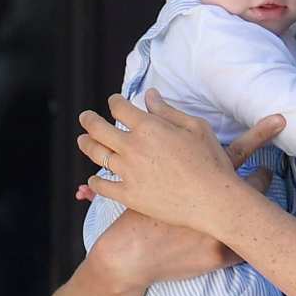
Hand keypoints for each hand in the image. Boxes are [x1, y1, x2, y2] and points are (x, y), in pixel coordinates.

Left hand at [77, 90, 284, 231]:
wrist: (213, 199)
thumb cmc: (210, 160)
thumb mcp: (196, 127)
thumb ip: (168, 111)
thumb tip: (149, 95)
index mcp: (149, 127)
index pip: (120, 107)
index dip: (114, 101)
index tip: (114, 101)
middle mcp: (132, 148)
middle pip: (98, 129)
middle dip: (88, 120)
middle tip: (85, 117)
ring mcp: (128, 173)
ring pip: (96, 155)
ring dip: (86, 144)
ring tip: (83, 140)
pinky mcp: (128, 195)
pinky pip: (102, 186)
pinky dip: (95, 181)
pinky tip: (94, 178)